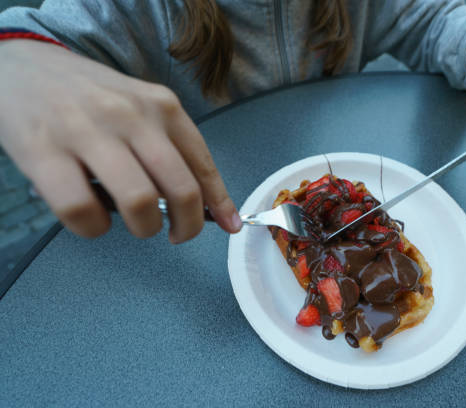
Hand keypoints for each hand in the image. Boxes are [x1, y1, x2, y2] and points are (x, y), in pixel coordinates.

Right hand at [0, 40, 241, 242]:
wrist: (23, 66)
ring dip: (144, 228)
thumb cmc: (89, 96)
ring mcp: (87, 132)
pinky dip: (93, 228)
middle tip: (176, 235)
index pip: (203, 162)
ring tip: (135, 224)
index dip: (220, 202)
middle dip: (188, 225)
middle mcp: (131, 116)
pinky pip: (82, 210)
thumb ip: (168, 147)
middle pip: (180, 188)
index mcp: (161, 105)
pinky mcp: (44, 152)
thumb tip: (204, 203)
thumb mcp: (139, 107)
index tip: (229, 225)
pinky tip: (92, 219)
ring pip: (139, 202)